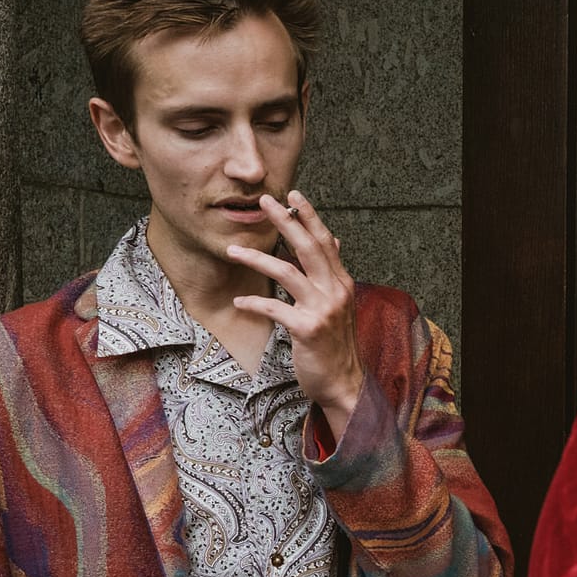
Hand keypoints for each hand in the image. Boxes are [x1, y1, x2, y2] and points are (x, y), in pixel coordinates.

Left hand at [227, 190, 363, 438]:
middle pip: (308, 247)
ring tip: (232, 250)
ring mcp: (322, 310)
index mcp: (341, 283)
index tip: (293, 194)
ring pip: (287, 272)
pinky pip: (274, 308)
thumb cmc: (335, 344)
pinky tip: (238, 301)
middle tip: (265, 201)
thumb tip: (334, 241)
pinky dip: (253, 303)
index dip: (309, 216)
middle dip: (286, 221)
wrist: (344, 382)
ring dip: (257, 258)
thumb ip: (333, 273)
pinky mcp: (307, 329)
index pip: (324, 242)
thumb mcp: (339, 304)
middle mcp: (335, 291)